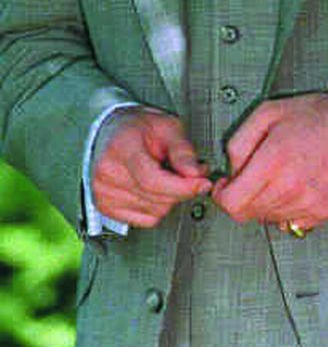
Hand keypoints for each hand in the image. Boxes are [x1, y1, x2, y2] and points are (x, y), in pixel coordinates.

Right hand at [90, 108, 210, 227]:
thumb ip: (183, 151)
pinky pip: (145, 220)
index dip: (183, 186)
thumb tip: (197, 174)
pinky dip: (158, 208)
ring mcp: (103, 193)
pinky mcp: (106, 208)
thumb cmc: (139, 128)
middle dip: (182, 188)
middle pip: (156, 197)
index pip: (152, 180)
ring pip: (155, 211)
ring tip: (167, 176)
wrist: (112, 133)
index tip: (203, 184)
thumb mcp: (167, 126)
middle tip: (189, 172)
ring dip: (171, 198)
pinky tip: (156, 190)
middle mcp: (107, 174)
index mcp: (122, 149)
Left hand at [210, 92, 327, 231]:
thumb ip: (239, 142)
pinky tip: (297, 188)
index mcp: (272, 162)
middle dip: (245, 196)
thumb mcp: (268, 113)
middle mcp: (289, 187)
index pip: (231, 203)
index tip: (226, 186)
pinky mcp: (324, 211)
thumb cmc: (318, 116)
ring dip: (267, 203)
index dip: (222, 195)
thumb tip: (231, 170)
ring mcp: (308, 203)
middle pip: (248, 213)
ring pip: (269, 219)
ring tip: (282, 178)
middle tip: (257, 177)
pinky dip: (289, 210)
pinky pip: (293, 222)